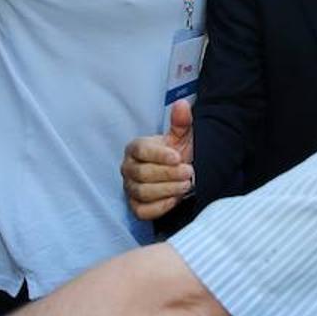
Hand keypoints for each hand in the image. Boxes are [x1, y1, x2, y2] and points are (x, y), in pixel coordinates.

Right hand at [120, 99, 193, 220]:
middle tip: (188, 172)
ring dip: (167, 189)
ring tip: (185, 185)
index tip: (178, 157)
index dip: (159, 155)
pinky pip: (142, 211)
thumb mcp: (182, 137)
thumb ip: (181, 122)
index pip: (140, 150)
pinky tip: (175, 199)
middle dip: (168, 174)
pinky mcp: (135, 207)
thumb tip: (182, 105)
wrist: (179, 175)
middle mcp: (128, 168)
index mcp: (135, 148)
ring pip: (142, 192)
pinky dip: (159, 207)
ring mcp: (130, 188)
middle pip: (142, 173)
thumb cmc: (177, 154)